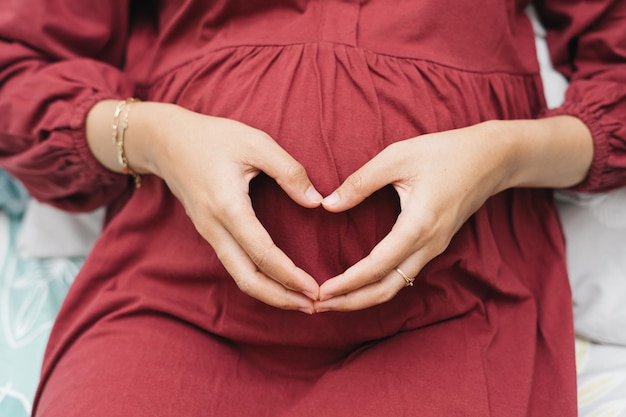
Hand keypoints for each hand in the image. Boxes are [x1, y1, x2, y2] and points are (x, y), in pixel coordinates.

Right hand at [134, 103, 322, 312]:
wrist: (165, 141)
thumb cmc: (213, 137)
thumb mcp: (255, 143)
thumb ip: (289, 171)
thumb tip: (316, 202)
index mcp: (228, 207)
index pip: (263, 253)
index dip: (290, 276)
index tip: (316, 290)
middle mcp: (215, 228)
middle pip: (247, 279)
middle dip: (281, 298)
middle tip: (313, 306)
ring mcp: (209, 233)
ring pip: (239, 276)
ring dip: (270, 293)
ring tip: (300, 300)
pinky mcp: (209, 233)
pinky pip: (234, 265)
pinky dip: (258, 280)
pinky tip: (278, 281)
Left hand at [315, 121, 512, 311]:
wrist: (492, 158)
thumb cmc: (444, 152)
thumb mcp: (397, 157)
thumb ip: (360, 182)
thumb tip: (327, 205)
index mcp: (418, 225)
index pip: (377, 266)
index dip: (348, 283)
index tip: (321, 292)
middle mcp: (429, 244)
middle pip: (387, 288)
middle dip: (352, 302)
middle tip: (319, 306)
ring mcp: (435, 248)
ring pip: (397, 286)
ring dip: (365, 297)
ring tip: (335, 300)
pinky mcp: (435, 245)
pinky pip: (405, 275)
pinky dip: (380, 285)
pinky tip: (360, 283)